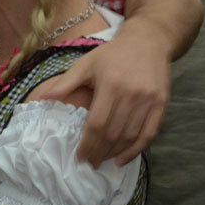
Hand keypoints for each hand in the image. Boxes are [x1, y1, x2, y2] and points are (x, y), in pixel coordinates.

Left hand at [39, 38, 168, 166]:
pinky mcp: (162, 104)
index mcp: (111, 84)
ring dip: (115, 153)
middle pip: (113, 133)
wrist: (148, 41)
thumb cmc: (112, 54)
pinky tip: (123, 158)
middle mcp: (132, 94)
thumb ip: (65, 83)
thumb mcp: (86, 64)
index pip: (97, 123)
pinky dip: (136, 150)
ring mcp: (149, 100)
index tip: (79, 156)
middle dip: (99, 152)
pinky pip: (150, 134)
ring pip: (131, 137)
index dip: (88, 144)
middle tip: (89, 162)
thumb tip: (42, 98)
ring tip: (102, 160)